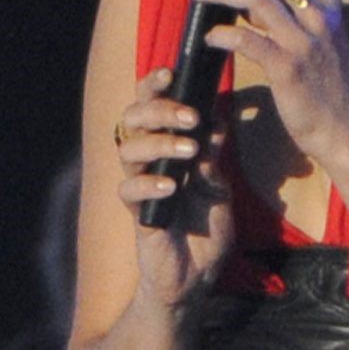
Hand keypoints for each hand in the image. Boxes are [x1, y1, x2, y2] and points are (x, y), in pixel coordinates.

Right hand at [113, 66, 232, 306]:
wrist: (197, 278)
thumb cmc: (206, 231)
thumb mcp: (219, 189)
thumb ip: (214, 159)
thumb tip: (216, 124)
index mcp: (167, 149)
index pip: (152, 107)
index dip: (154, 86)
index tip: (171, 71)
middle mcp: (148, 162)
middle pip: (133, 118)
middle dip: (160, 110)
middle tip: (190, 116)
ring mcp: (140, 186)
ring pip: (129, 149)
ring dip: (160, 143)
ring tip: (188, 150)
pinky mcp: (136, 213)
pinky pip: (129, 189)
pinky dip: (150, 184)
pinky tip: (170, 187)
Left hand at [188, 0, 348, 176]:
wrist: (346, 130)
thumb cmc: (325, 86)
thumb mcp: (316, 38)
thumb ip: (288, 10)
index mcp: (324, 1)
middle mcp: (317, 14)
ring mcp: (304, 41)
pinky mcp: (289, 69)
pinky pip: (248, 41)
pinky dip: (224, 35)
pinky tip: (209, 37)